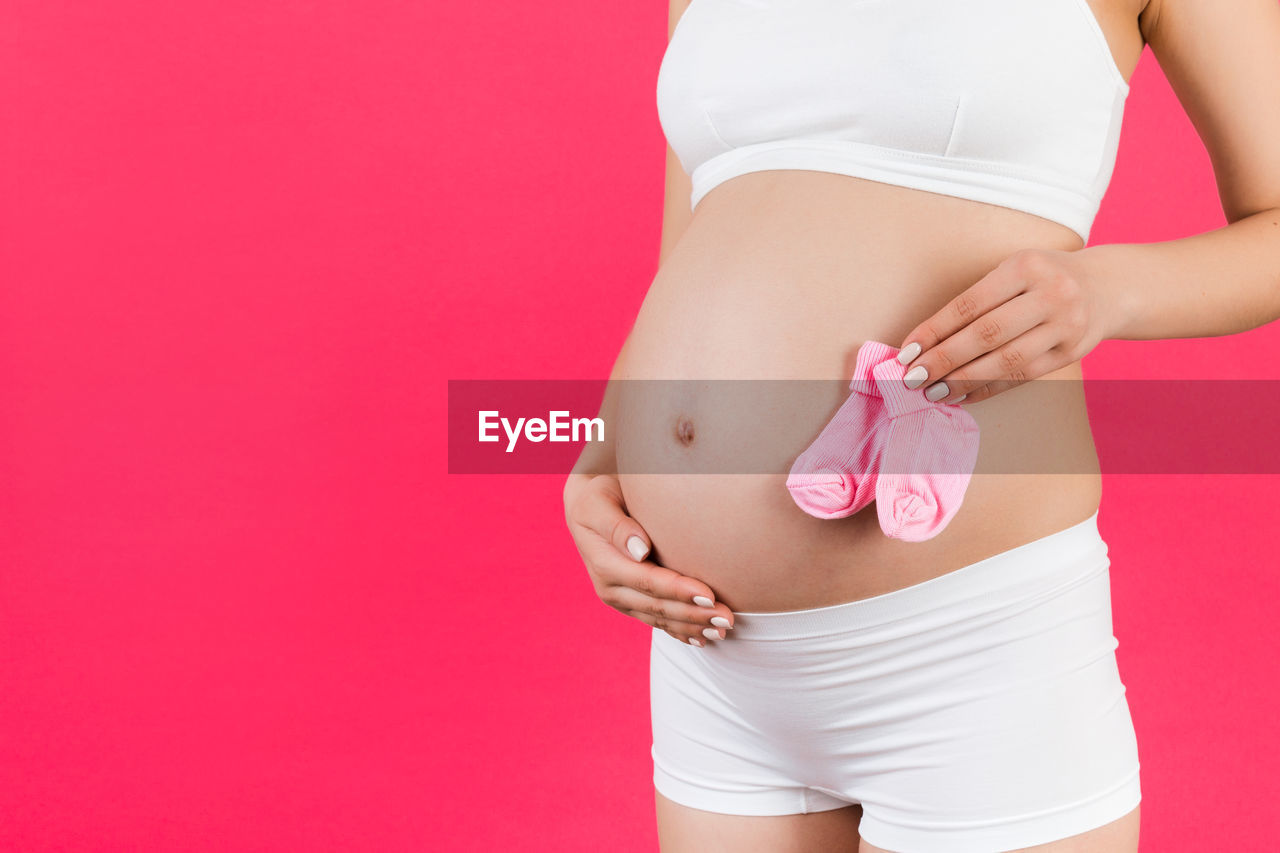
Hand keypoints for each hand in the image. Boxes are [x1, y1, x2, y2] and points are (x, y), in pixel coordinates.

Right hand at [563, 473, 734, 645]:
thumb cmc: (599, 496)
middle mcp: (610, 588)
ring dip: (692, 627)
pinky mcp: (629, 602)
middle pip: (658, 606)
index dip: (679, 591)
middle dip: (694, 615)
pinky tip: (701, 639)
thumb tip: (641, 550)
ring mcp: (619, 599)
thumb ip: (618, 526)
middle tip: (727, 619)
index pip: (648, 581)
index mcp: (604, 564)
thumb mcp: (600, 503)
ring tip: (723, 631)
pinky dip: (679, 631)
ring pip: (660, 618)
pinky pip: (656, 621)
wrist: (587, 507)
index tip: (709, 595)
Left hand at [894, 247, 1120, 404]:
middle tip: (912, 379)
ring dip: (963, 381)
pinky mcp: (1071, 353)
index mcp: (1025, 266)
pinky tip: (963, 396)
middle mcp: (1050, 294)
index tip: (907, 352)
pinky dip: (989, 389)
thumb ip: (978, 300)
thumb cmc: (1042, 278)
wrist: (1108, 287)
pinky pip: (1023, 377)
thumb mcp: (1014, 271)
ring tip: (933, 393)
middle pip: (986, 335)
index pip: (969, 304)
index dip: (934, 330)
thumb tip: (925, 342)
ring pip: (1006, 361)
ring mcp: (1065, 325)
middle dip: (944, 360)